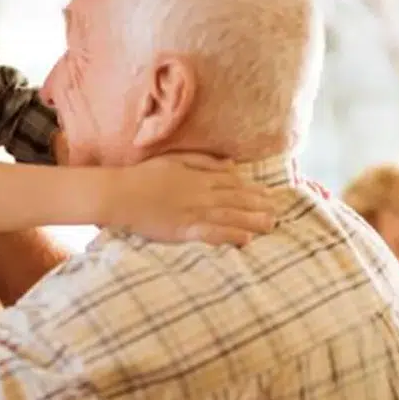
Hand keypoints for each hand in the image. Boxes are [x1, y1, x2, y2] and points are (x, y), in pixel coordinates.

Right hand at [106, 152, 276, 245]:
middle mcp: (201, 194)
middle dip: (259, 205)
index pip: (233, 183)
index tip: (268, 193)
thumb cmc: (143, 175)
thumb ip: (204, 161)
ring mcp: (194, 212)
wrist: (120, 194)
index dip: (253, 188)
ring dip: (253, 220)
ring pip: (230, 216)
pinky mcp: (184, 230)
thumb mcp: (175, 159)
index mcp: (199, 177)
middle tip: (278, 211)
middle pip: (236, 199)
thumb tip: (231, 164)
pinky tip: (246, 240)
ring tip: (271, 226)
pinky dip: (231, 236)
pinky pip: (213, 234)